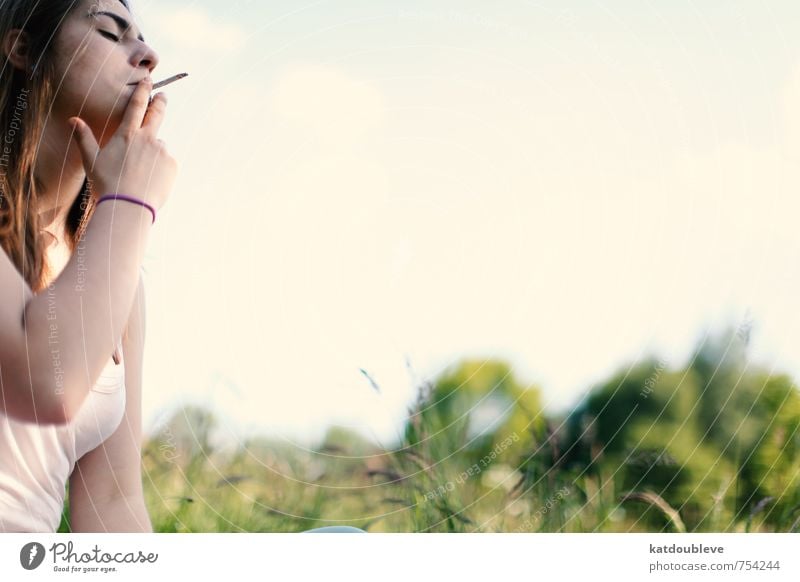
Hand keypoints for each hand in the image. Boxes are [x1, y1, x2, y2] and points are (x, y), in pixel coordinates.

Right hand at [69, 78, 176, 212]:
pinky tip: (149, 180)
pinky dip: (160, 168)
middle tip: (162, 96)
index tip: (148, 81)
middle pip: (157, 114)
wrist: (129, 206)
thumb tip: (72, 120)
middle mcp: (147, 139)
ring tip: (140, 173)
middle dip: (160, 102)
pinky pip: (166, 162)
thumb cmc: (107, 184)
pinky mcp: (172, 165)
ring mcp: (162, 151)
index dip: (143, 91)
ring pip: (158, 146)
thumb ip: (84, 138)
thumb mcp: (91, 160)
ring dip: (152, 153)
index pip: (136, 106)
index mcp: (127, 135)